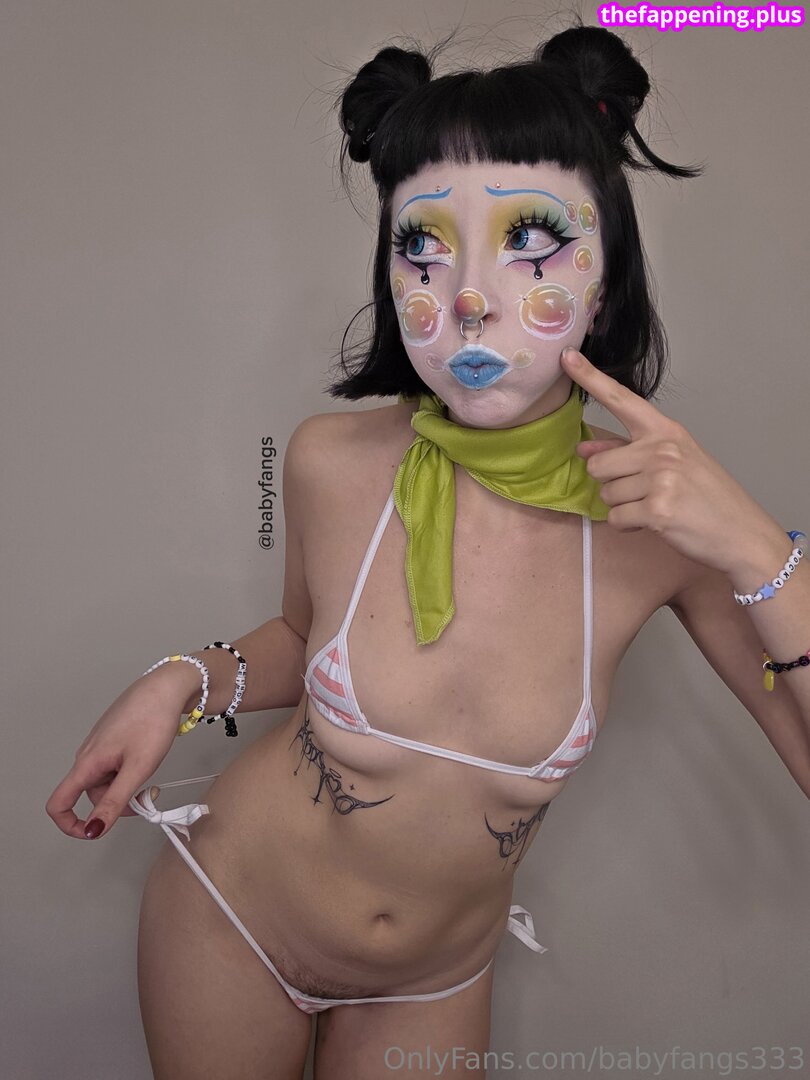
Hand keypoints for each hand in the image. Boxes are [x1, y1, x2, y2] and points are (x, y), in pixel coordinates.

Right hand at [45, 668, 186, 839]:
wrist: (167, 688)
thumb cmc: (153, 720)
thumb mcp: (137, 768)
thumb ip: (115, 801)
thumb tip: (94, 830)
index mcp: (87, 763)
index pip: (59, 803)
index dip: (70, 825)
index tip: (94, 831)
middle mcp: (88, 755)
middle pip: (91, 796)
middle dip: (116, 806)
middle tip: (146, 799)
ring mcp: (100, 746)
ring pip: (106, 782)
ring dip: (126, 789)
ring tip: (150, 777)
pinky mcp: (112, 740)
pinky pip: (114, 767)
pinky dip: (129, 773)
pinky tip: (146, 762)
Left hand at [560, 347, 782, 574]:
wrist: (742, 533)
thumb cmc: (708, 498)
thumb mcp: (674, 464)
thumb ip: (627, 452)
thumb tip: (584, 450)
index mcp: (667, 432)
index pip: (621, 399)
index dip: (591, 378)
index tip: (568, 357)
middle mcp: (662, 449)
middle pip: (598, 465)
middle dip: (612, 485)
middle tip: (645, 494)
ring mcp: (661, 478)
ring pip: (606, 494)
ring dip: (623, 508)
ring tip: (655, 507)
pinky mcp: (657, 510)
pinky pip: (615, 518)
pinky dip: (629, 526)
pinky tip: (655, 523)